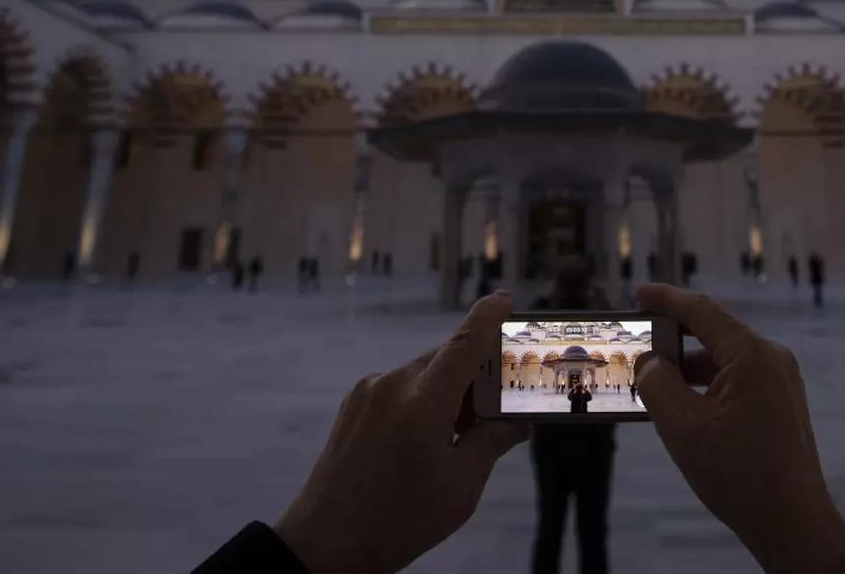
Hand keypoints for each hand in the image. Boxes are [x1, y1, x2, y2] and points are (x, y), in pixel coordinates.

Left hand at [274, 292, 528, 573]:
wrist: (325, 546)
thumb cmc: (400, 520)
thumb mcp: (461, 485)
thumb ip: (492, 442)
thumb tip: (518, 424)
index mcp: (421, 403)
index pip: (463, 344)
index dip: (487, 318)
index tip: (505, 298)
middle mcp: (391, 386)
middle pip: (446, 359)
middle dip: (478, 372)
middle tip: (503, 401)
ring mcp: (366, 394)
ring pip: (424, 375)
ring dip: (451, 390)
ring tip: (466, 431)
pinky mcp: (353, 407)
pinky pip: (400, 388)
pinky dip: (425, 400)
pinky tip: (432, 437)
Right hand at [633, 284, 844, 573]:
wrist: (792, 522)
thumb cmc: (737, 474)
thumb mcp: (682, 427)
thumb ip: (657, 384)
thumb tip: (650, 361)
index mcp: (751, 356)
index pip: (701, 312)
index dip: (666, 299)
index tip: (637, 293)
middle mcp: (772, 359)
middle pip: (714, 332)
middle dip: (673, 336)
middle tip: (636, 343)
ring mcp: (781, 380)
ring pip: (725, 358)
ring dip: (688, 366)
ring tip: (653, 381)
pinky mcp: (782, 402)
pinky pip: (738, 378)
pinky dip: (707, 383)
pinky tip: (683, 404)